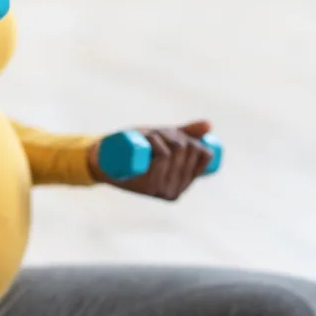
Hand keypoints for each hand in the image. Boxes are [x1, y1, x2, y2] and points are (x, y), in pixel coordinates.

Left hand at [88, 121, 215, 199]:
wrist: (106, 158)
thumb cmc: (138, 148)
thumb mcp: (166, 140)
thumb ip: (189, 135)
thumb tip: (209, 124)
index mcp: (184, 184)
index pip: (204, 155)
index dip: (193, 140)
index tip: (176, 137)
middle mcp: (174, 191)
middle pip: (187, 150)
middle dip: (174, 135)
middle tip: (157, 135)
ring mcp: (161, 189)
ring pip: (175, 149)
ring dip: (162, 134)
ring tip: (149, 138)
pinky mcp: (147, 183)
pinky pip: (163, 155)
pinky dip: (157, 142)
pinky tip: (151, 142)